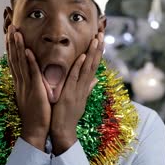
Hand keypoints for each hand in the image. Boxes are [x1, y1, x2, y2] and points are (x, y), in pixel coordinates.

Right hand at [6, 25, 50, 150]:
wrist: (36, 130)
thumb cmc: (37, 114)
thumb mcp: (35, 95)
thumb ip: (35, 83)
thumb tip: (36, 75)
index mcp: (21, 83)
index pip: (15, 61)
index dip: (12, 47)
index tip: (11, 35)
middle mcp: (21, 82)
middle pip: (14, 58)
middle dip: (12, 42)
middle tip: (10, 27)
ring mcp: (26, 85)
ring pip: (20, 62)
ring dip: (18, 47)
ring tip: (15, 32)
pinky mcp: (34, 90)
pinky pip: (31, 73)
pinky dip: (29, 61)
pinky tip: (28, 51)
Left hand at [50, 33, 104, 154]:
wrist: (63, 131)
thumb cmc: (68, 116)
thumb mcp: (79, 100)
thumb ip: (88, 88)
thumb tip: (96, 79)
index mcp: (85, 87)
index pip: (93, 66)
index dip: (97, 52)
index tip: (100, 39)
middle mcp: (84, 87)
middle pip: (93, 64)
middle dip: (98, 48)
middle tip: (101, 33)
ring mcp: (78, 90)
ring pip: (87, 69)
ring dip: (92, 54)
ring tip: (96, 39)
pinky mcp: (70, 95)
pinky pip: (75, 78)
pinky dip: (78, 67)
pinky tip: (82, 57)